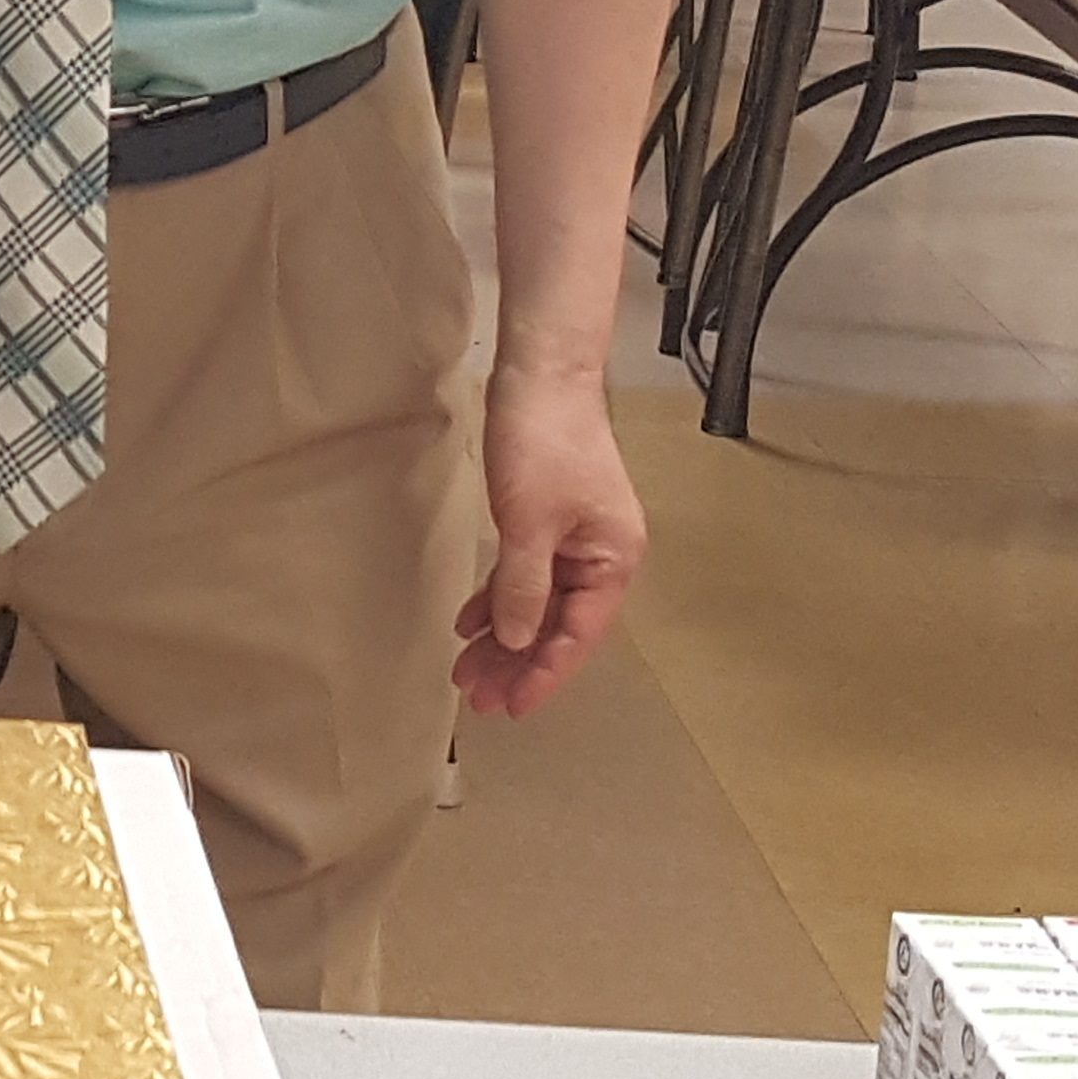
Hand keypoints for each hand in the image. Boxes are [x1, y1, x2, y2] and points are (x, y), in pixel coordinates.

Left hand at [450, 362, 643, 718]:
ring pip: (537, 602)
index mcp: (612, 559)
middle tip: (476, 696)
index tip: (510, 705)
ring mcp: (574, 537)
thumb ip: (524, 588)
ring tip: (466, 669)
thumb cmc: (543, 441)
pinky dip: (499, 597)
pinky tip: (471, 621)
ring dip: (502, 635)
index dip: (543, 673)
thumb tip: (520, 644)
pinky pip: (525, 574)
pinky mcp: (547, 519)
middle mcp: (600, 554)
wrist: (539, 373)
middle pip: (557, 624)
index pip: (577, 634)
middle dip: (517, 662)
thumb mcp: (528, 523)